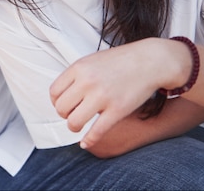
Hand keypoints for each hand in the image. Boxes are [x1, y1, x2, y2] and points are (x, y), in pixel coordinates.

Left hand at [49, 38, 173, 148]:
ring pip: (74, 122)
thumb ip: (75, 75)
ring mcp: (103, 96)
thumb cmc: (120, 61)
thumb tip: (60, 95)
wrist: (149, 61)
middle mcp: (88, 82)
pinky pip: (96, 131)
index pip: (54, 92)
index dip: (56, 102)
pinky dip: (88, 140)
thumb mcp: (92, 60)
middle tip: (72, 114)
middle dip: (64, 114)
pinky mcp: (118, 110)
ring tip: (78, 125)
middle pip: (61, 108)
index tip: (62, 105)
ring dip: (73, 127)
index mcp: (79, 68)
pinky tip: (85, 143)